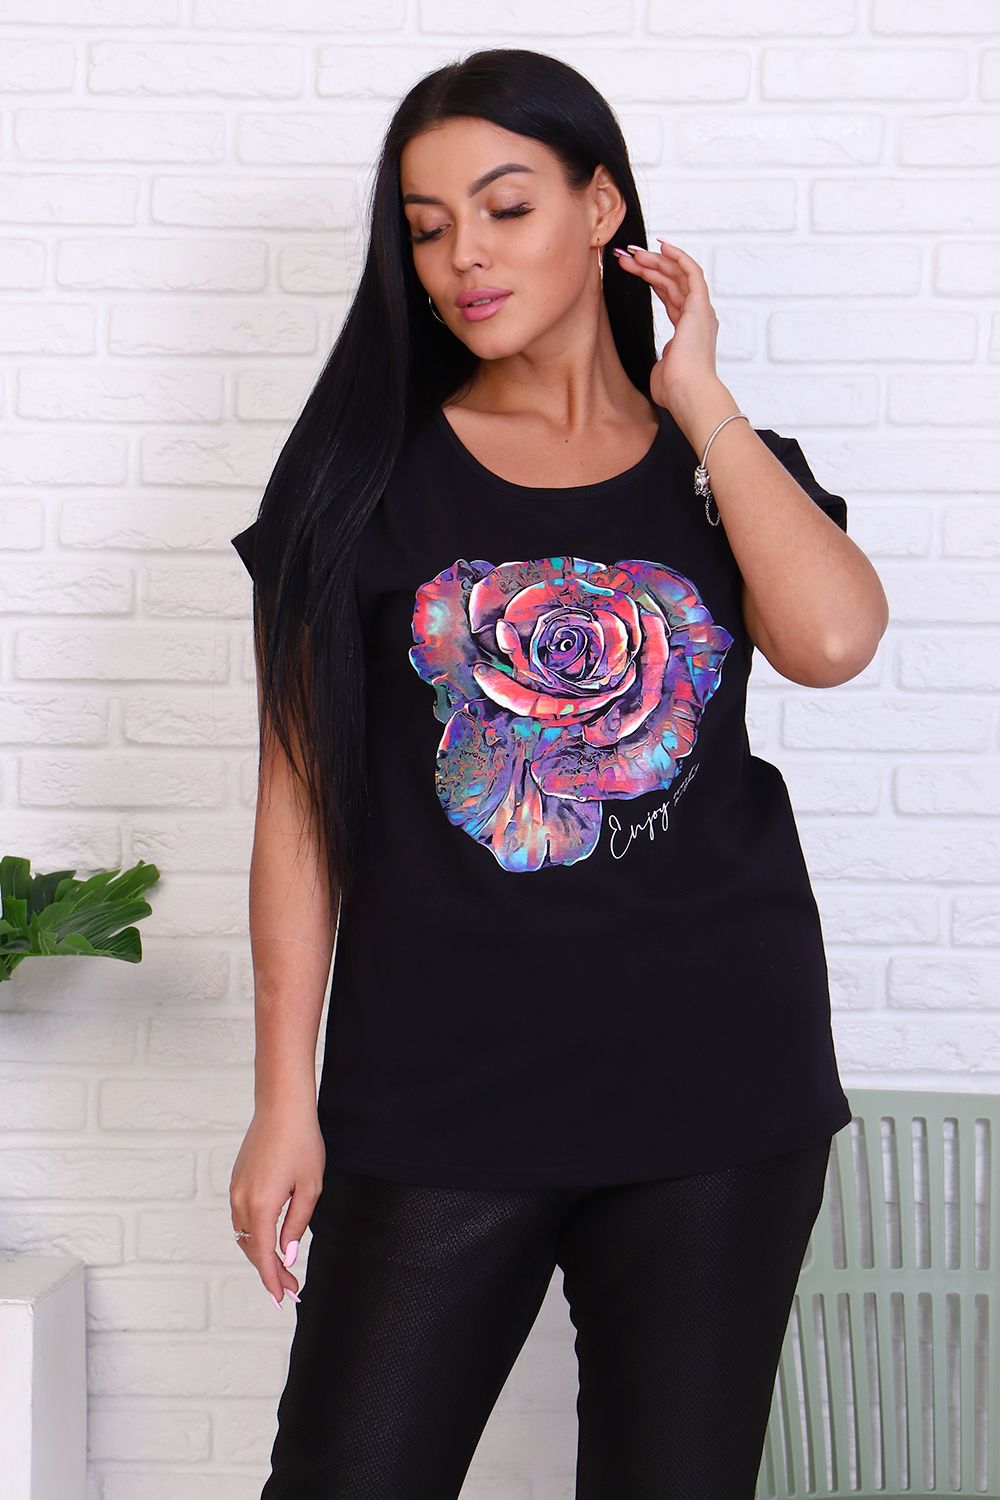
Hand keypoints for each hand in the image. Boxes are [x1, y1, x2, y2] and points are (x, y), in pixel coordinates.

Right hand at [229, 1099, 325, 1307]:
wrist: (281, 1108)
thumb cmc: (301, 1143)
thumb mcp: (310, 1187)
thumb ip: (297, 1225)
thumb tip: (287, 1254)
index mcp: (261, 1206)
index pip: (264, 1256)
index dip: (273, 1281)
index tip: (283, 1300)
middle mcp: (241, 1201)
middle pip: (252, 1249)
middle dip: (270, 1272)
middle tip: (291, 1288)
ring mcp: (235, 1190)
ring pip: (244, 1235)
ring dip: (261, 1254)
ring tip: (284, 1268)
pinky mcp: (236, 1181)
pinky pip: (241, 1218)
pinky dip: (254, 1235)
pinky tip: (270, 1240)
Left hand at [612, 238, 719, 410]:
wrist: (687, 393)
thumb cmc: (674, 390)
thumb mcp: (660, 368)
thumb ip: (661, 358)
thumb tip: (659, 363)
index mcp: (689, 330)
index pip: (670, 295)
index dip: (651, 279)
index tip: (631, 268)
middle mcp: (697, 317)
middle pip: (671, 282)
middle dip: (648, 266)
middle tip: (625, 255)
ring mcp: (700, 311)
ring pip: (677, 276)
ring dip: (654, 261)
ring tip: (632, 253)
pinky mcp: (700, 307)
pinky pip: (691, 273)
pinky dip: (678, 257)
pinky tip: (662, 245)